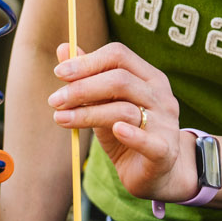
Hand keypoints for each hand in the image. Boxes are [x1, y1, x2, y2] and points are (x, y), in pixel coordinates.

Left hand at [46, 41, 194, 201]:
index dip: (88, 62)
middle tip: (55, 100)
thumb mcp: (105, 103)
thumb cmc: (126, 132)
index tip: (60, 73)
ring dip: (87, 113)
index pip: (119, 56)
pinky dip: (132, 135)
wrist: (153, 172)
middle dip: (82, 88)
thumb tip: (63, 48)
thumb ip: (87, 77)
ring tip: (61, 118)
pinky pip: (149, 141)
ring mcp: (166, 123)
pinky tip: (116, 131)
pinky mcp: (164, 151)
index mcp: (149, 77)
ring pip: (124, 110)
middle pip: (120, 81)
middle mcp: (161, 96)